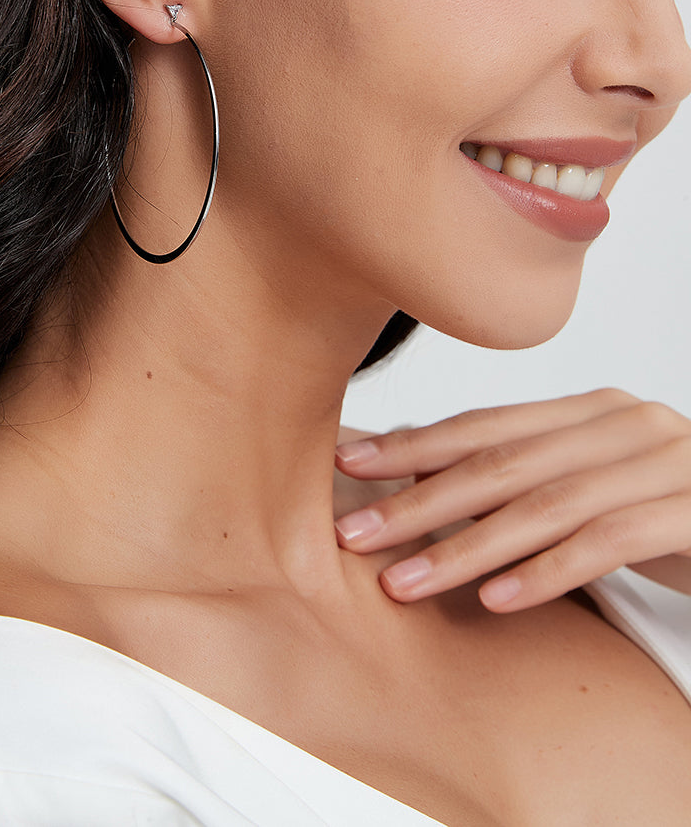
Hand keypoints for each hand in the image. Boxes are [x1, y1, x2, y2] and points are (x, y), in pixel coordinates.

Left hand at [334, 388, 690, 610]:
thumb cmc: (668, 518)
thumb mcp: (590, 491)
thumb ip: (524, 480)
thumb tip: (416, 482)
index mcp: (592, 409)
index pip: (490, 423)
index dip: (415, 444)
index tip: (351, 468)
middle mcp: (625, 423)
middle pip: (505, 462)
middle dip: (421, 500)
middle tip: (357, 533)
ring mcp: (664, 462)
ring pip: (547, 504)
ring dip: (467, 548)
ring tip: (407, 583)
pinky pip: (610, 543)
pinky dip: (547, 573)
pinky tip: (496, 600)